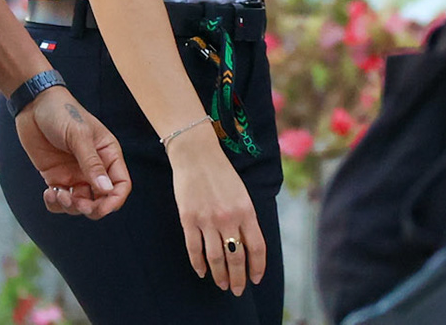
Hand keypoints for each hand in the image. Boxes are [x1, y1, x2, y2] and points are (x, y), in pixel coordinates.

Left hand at [16, 87, 131, 218]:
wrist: (33, 104)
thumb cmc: (61, 112)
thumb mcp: (79, 136)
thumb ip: (92, 163)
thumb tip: (107, 190)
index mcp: (107, 154)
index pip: (120, 185)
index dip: (114, 200)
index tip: (100, 208)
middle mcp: (94, 167)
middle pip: (102, 200)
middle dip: (91, 208)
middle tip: (77, 203)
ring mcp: (75, 174)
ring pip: (81, 204)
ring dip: (71, 207)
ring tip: (58, 194)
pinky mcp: (56, 177)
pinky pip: (60, 201)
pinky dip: (55, 204)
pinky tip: (49, 193)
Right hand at [168, 126, 266, 294]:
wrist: (196, 154)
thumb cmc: (221, 172)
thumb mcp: (242, 193)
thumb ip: (246, 218)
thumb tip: (248, 245)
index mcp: (246, 211)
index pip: (256, 248)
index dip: (257, 267)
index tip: (256, 279)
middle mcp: (228, 218)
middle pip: (237, 258)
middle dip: (239, 278)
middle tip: (238, 290)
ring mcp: (207, 220)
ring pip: (216, 258)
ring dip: (220, 276)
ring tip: (222, 285)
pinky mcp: (188, 219)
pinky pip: (194, 248)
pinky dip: (198, 264)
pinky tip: (202, 272)